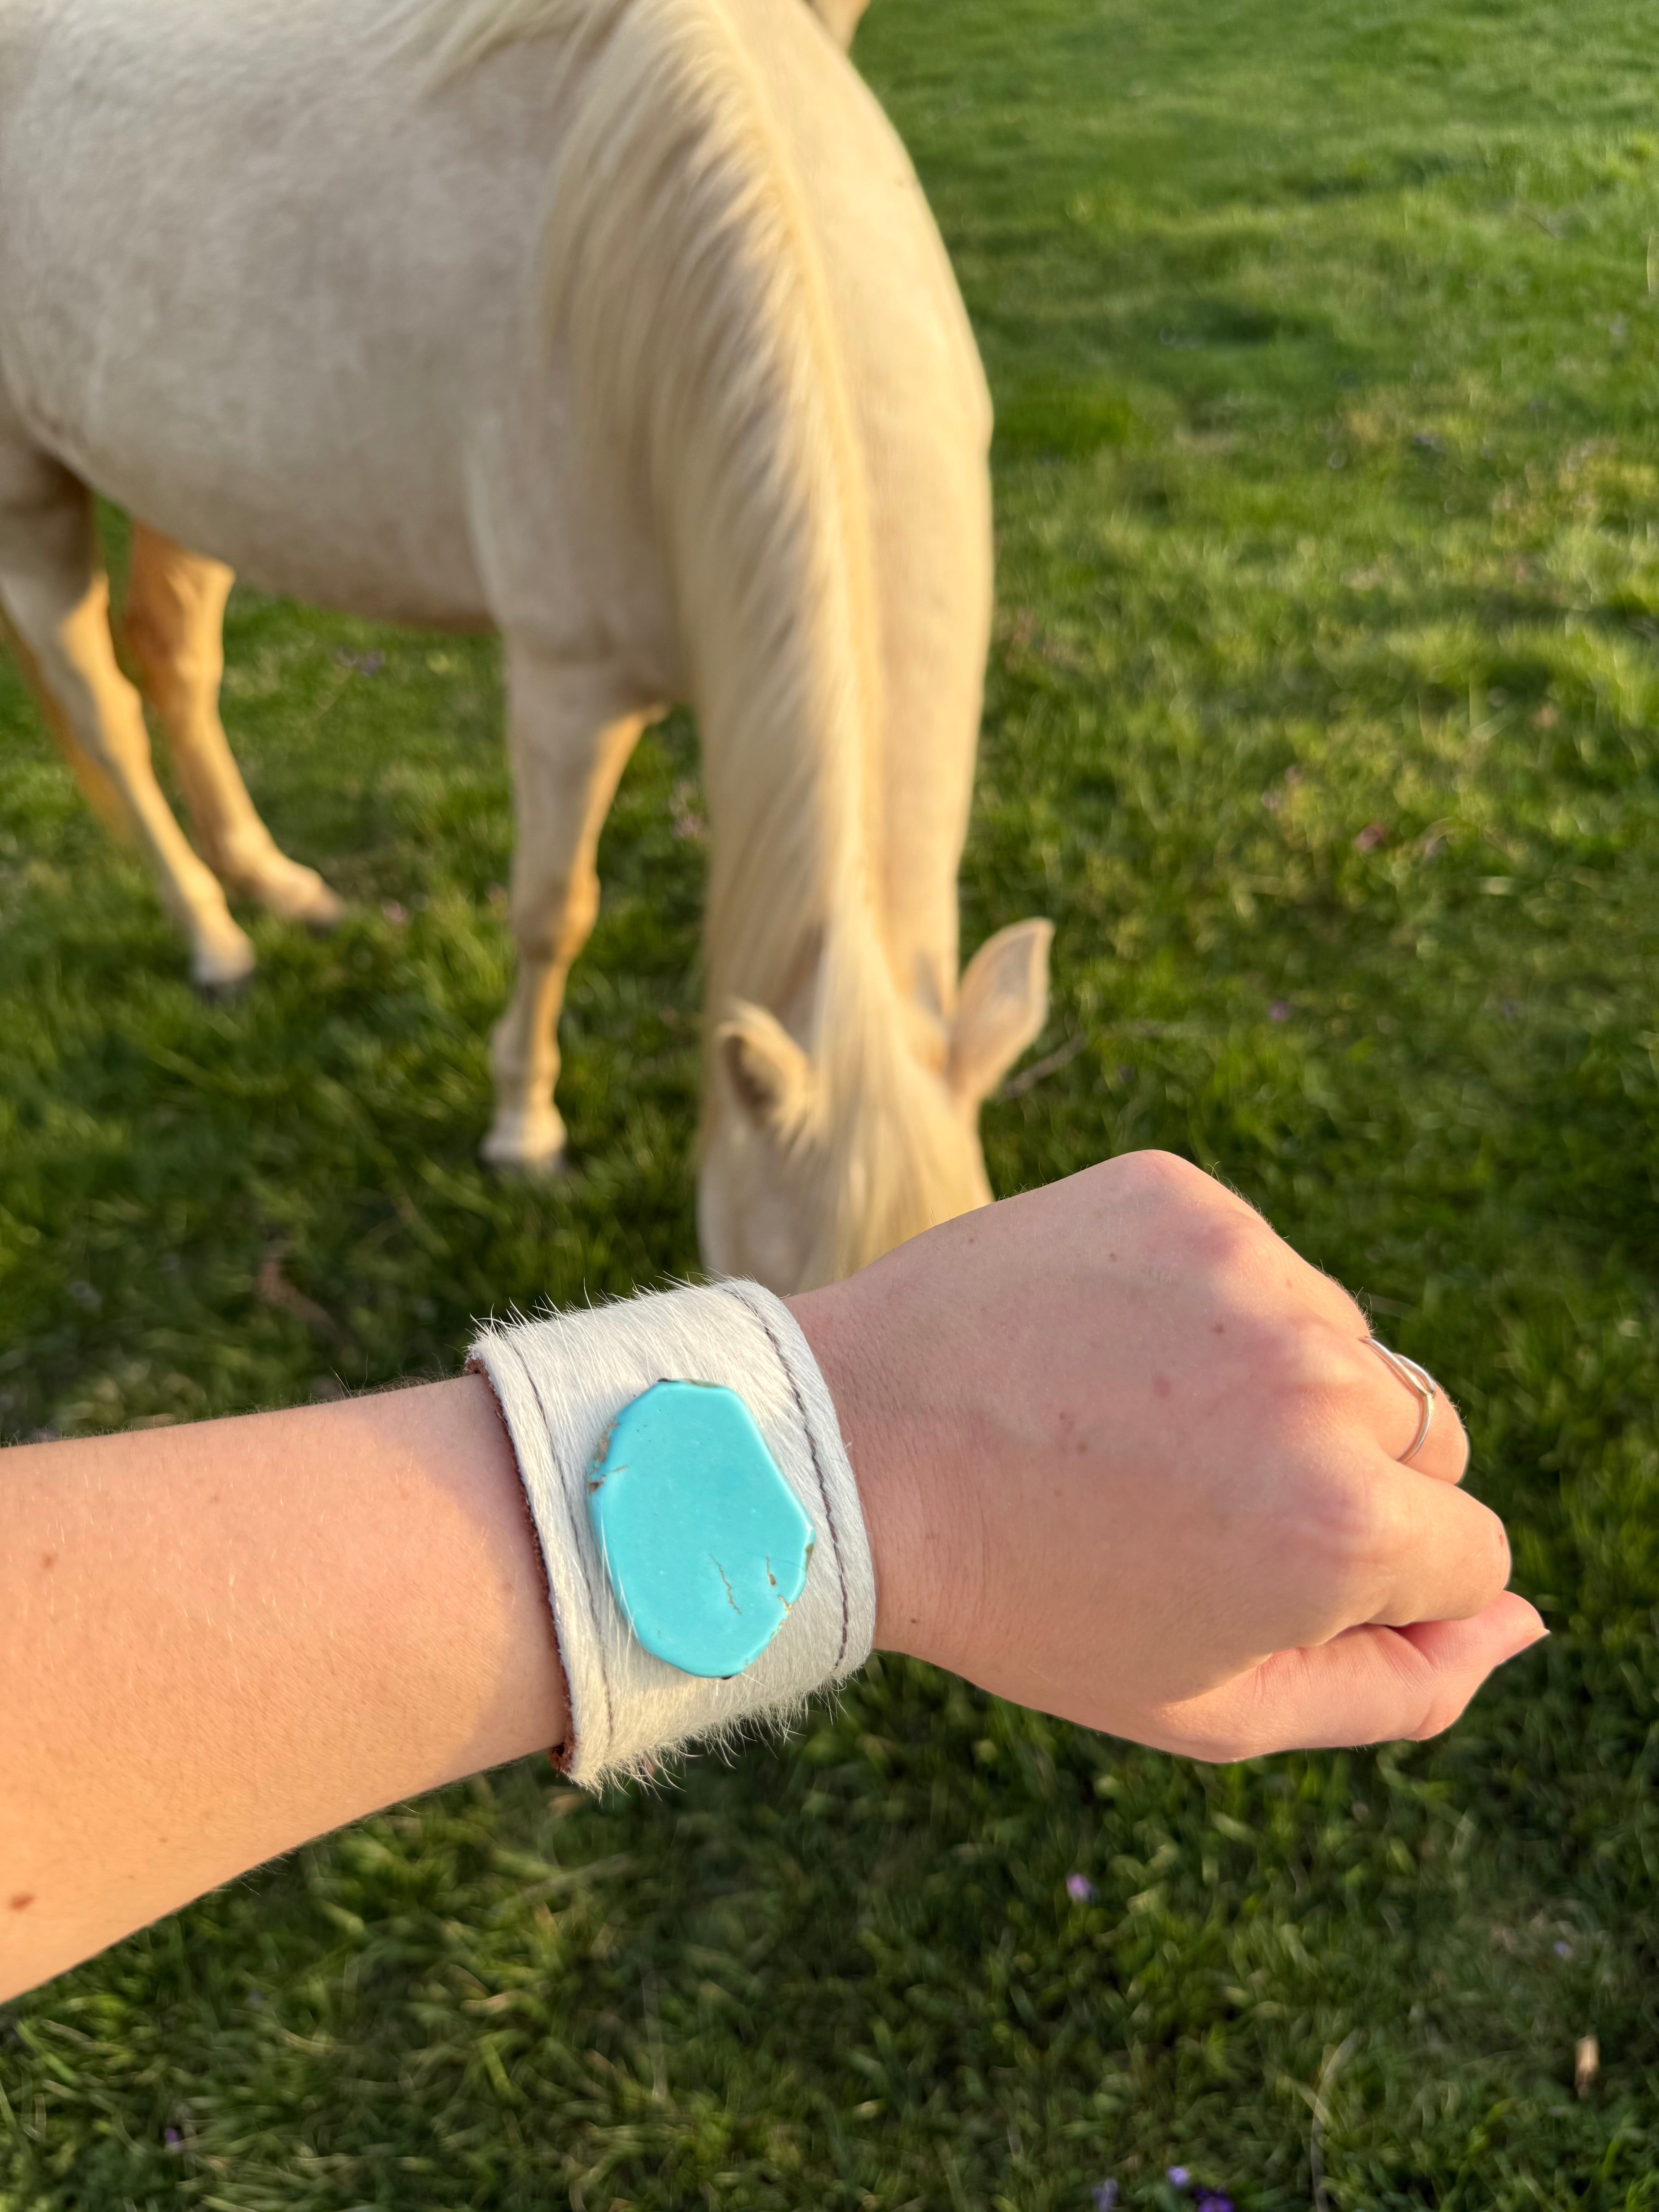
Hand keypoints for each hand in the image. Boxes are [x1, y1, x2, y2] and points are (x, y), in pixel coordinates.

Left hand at [794, 1152, 1543, 1759]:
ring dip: (1275, 1385)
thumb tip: (1524, 1622)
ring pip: (1342, 1343)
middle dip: (1346, 1480)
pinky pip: (1257, 1265)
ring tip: (1134, 1421)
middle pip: (1428, 1437)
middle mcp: (1321, 1382)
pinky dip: (1206, 1306)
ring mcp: (1251, 1271)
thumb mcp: (1211, 1705)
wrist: (849, 1451)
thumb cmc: (1027, 1599)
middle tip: (1192, 1499)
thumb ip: (1397, 1688)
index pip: (1471, 1551)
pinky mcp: (1181, 1193)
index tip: (1261, 1570)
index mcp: (1345, 1526)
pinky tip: (1107, 1347)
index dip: (1372, 1578)